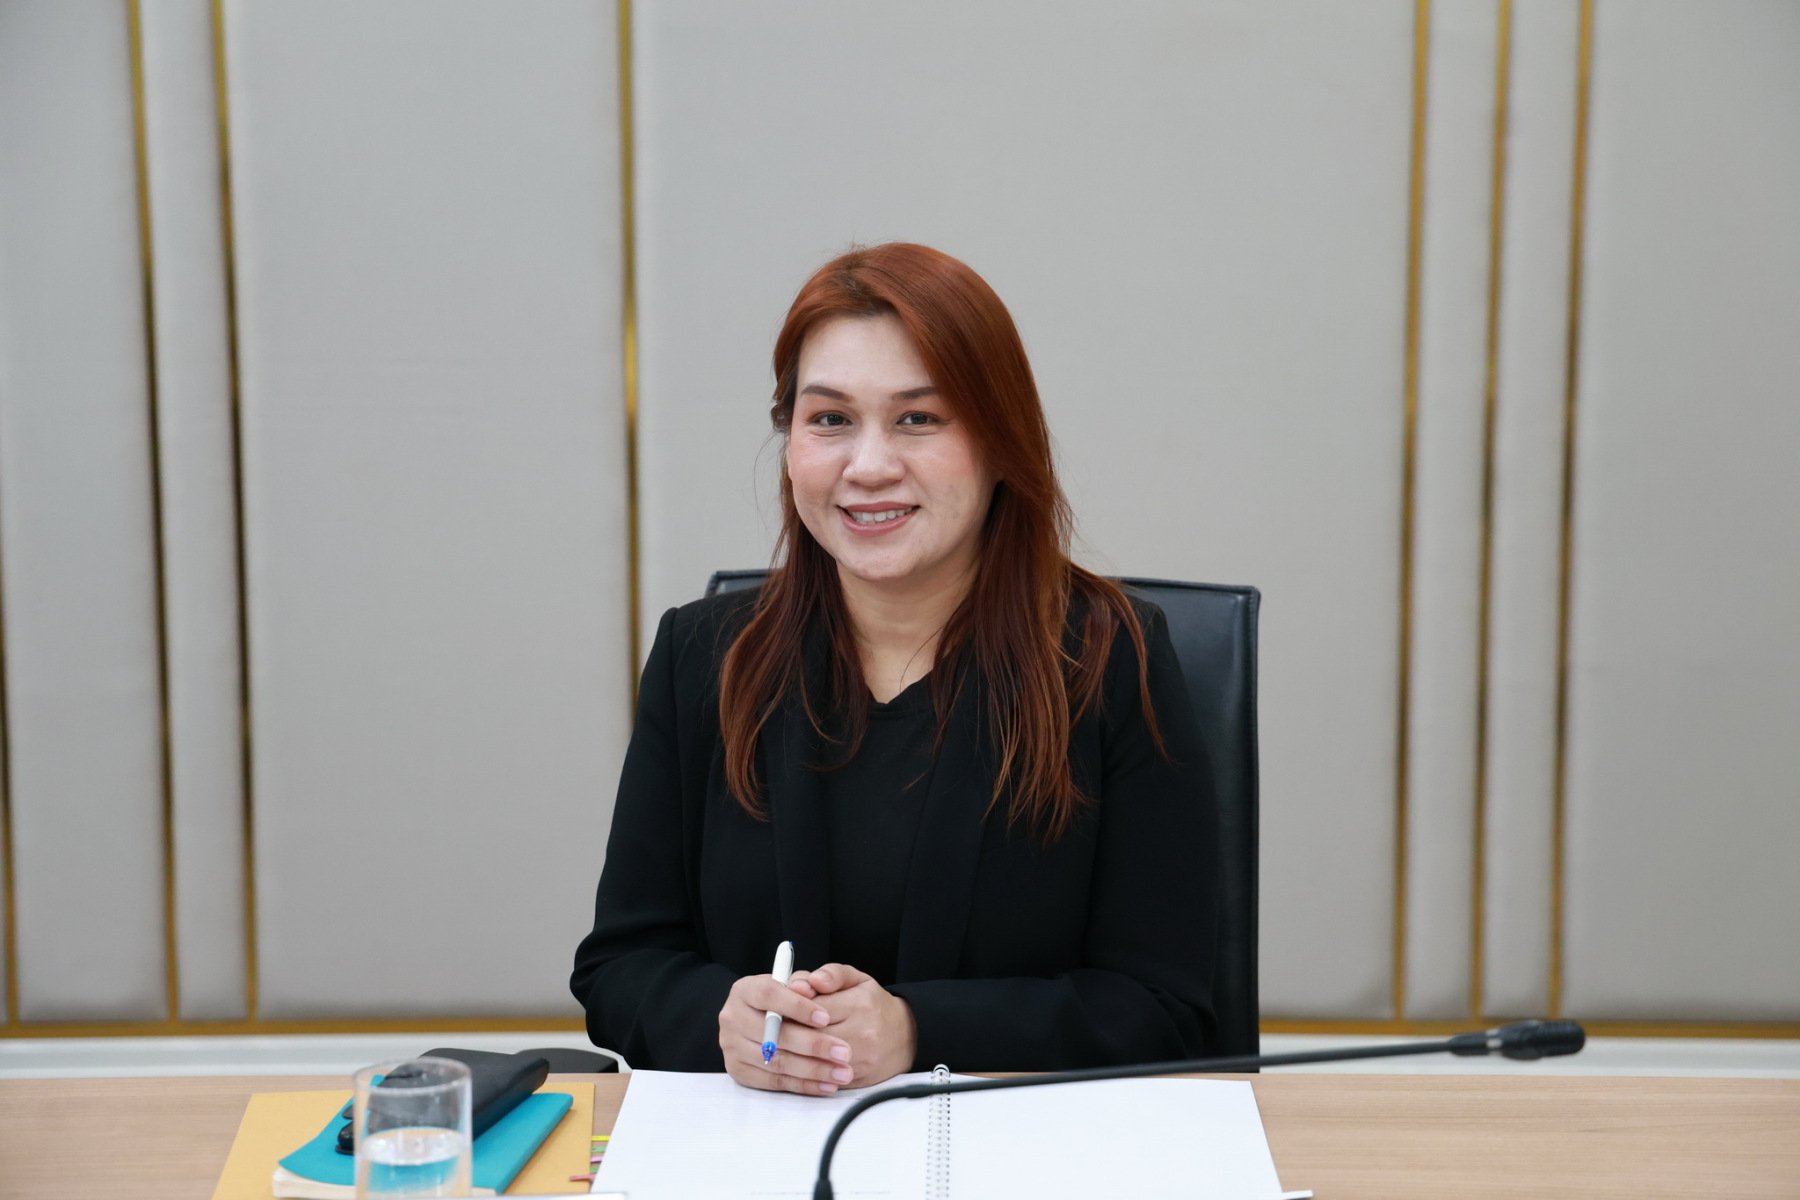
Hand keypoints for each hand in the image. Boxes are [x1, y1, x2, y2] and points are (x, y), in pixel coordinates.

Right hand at [718, 972, 855, 1094]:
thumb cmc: (786, 999)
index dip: (798, 1007)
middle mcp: (733, 1018)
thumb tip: (814, 985)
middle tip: (844, 1052)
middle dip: (814, 1045)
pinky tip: (827, 1085)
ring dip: (813, 1070)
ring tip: (842, 1072)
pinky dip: (804, 1085)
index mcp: (745, 990)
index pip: (769, 995)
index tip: (826, 1018)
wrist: (763, 1020)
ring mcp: (733, 1047)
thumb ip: (807, 982)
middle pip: (774, 1035)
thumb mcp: (796, 983)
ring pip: (776, 1062)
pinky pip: (774, 1082)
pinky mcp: (739, 1071)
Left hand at [786, 963, 916, 1087]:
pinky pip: (822, 1077)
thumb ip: (832, 974)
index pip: (814, 1007)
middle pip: (811, 1035)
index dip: (791, 1008)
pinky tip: (795, 1061)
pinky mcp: (855, 1078)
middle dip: (788, 1031)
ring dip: (793, 1052)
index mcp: (859, 1003)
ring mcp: (860, 1059)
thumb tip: (811, 981)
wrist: (905, 1036)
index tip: (778, 1007)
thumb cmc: (873, 1005)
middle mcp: (862, 1032)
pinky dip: (805, 1070)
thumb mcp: (857, 979)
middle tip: (772, 1027)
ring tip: (781, 1044)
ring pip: (814, 1059)